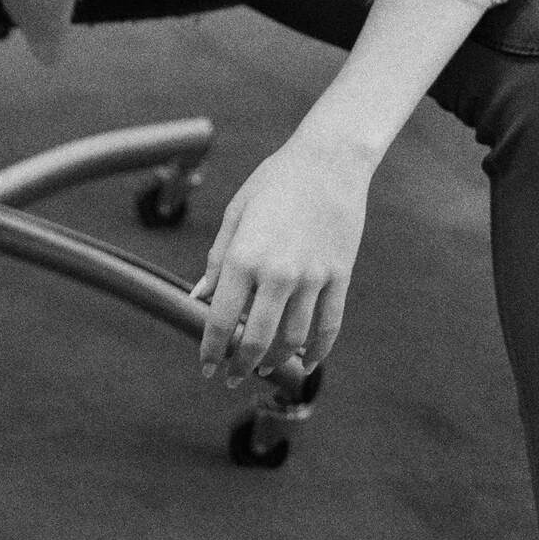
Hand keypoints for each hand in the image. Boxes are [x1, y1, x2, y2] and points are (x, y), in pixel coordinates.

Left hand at [189, 128, 371, 385]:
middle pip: (257, 338)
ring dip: (278, 360)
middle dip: (241, 365)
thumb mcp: (236, 214)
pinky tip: (307, 361)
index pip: (221, 318)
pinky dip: (318, 350)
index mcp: (244, 257)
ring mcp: (313, 277)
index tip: (206, 368)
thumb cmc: (274, 183)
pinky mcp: (339, 276)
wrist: (328, 161)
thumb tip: (198, 296)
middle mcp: (278, 273)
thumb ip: (218, 260)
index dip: (211, 349)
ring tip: (265, 369)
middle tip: (232, 378)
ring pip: (293, 338)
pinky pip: (329, 325)